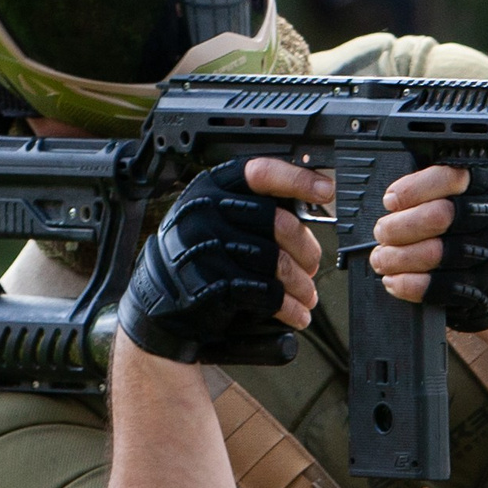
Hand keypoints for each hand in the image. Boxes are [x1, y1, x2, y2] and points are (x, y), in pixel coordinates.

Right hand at [119, 159, 328, 364]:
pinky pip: (264, 292)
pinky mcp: (209, 284)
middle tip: (314, 264)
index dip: (296, 179)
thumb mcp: (217, 219)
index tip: (325, 190)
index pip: (259, 173)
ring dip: (300, 283)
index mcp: (210, 189)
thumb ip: (254, 208)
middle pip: (278, 222)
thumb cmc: (200, 256)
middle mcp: (205, 213)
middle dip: (306, 248)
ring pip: (275, 261)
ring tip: (307, 295)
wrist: (161, 302)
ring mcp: (205, 248)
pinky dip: (287, 306)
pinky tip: (295, 313)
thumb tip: (308, 204)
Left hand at [367, 164, 487, 331]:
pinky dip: (410, 285)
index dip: (413, 190)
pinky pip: (441, 287)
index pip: (449, 177)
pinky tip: (394, 281)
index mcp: (482, 184)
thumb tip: (391, 202)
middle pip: (440, 216)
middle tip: (381, 232)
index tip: (389, 201)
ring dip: (398, 257)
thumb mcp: (445, 197)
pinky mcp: (483, 285)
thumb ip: (422, 192)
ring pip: (436, 253)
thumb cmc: (456, 227)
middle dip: (399, 226)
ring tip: (381, 259)